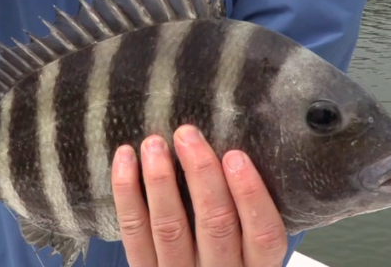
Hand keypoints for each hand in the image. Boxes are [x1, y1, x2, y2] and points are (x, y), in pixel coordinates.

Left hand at [111, 125, 288, 266]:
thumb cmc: (226, 258)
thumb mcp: (249, 250)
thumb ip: (250, 217)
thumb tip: (236, 154)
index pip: (264, 235)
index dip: (251, 195)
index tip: (235, 156)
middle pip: (215, 226)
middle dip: (201, 175)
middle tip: (188, 136)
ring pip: (170, 229)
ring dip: (161, 181)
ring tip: (155, 144)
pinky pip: (134, 233)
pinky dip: (127, 194)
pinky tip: (126, 160)